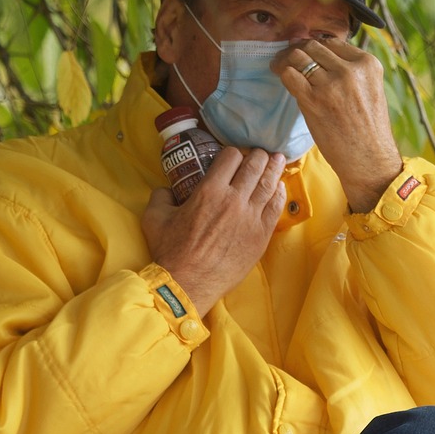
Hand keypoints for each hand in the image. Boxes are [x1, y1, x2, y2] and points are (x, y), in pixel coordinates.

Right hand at [141, 146, 287, 312]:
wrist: (189, 282)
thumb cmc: (171, 250)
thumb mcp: (155, 217)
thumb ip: (161, 196)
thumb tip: (167, 190)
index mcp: (208, 190)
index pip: (230, 158)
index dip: (233, 153)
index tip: (234, 154)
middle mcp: (233, 200)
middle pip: (253, 167)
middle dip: (259, 156)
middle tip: (263, 151)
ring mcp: (251, 217)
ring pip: (268, 185)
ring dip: (274, 169)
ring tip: (278, 159)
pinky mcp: (261, 235)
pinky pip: (275, 208)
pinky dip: (278, 194)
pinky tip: (280, 186)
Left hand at [277, 38, 403, 213]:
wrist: (370, 160)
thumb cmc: (368, 128)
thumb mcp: (370, 89)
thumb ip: (350, 71)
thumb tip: (317, 53)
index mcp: (368, 64)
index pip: (332, 42)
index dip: (315, 46)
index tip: (306, 53)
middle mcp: (351, 71)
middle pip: (312, 46)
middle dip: (297, 49)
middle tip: (289, 57)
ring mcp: (332, 85)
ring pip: (297, 56)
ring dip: (285, 59)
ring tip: (280, 65)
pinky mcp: (314, 100)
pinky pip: (288, 74)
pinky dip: (281, 72)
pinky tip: (279, 75)